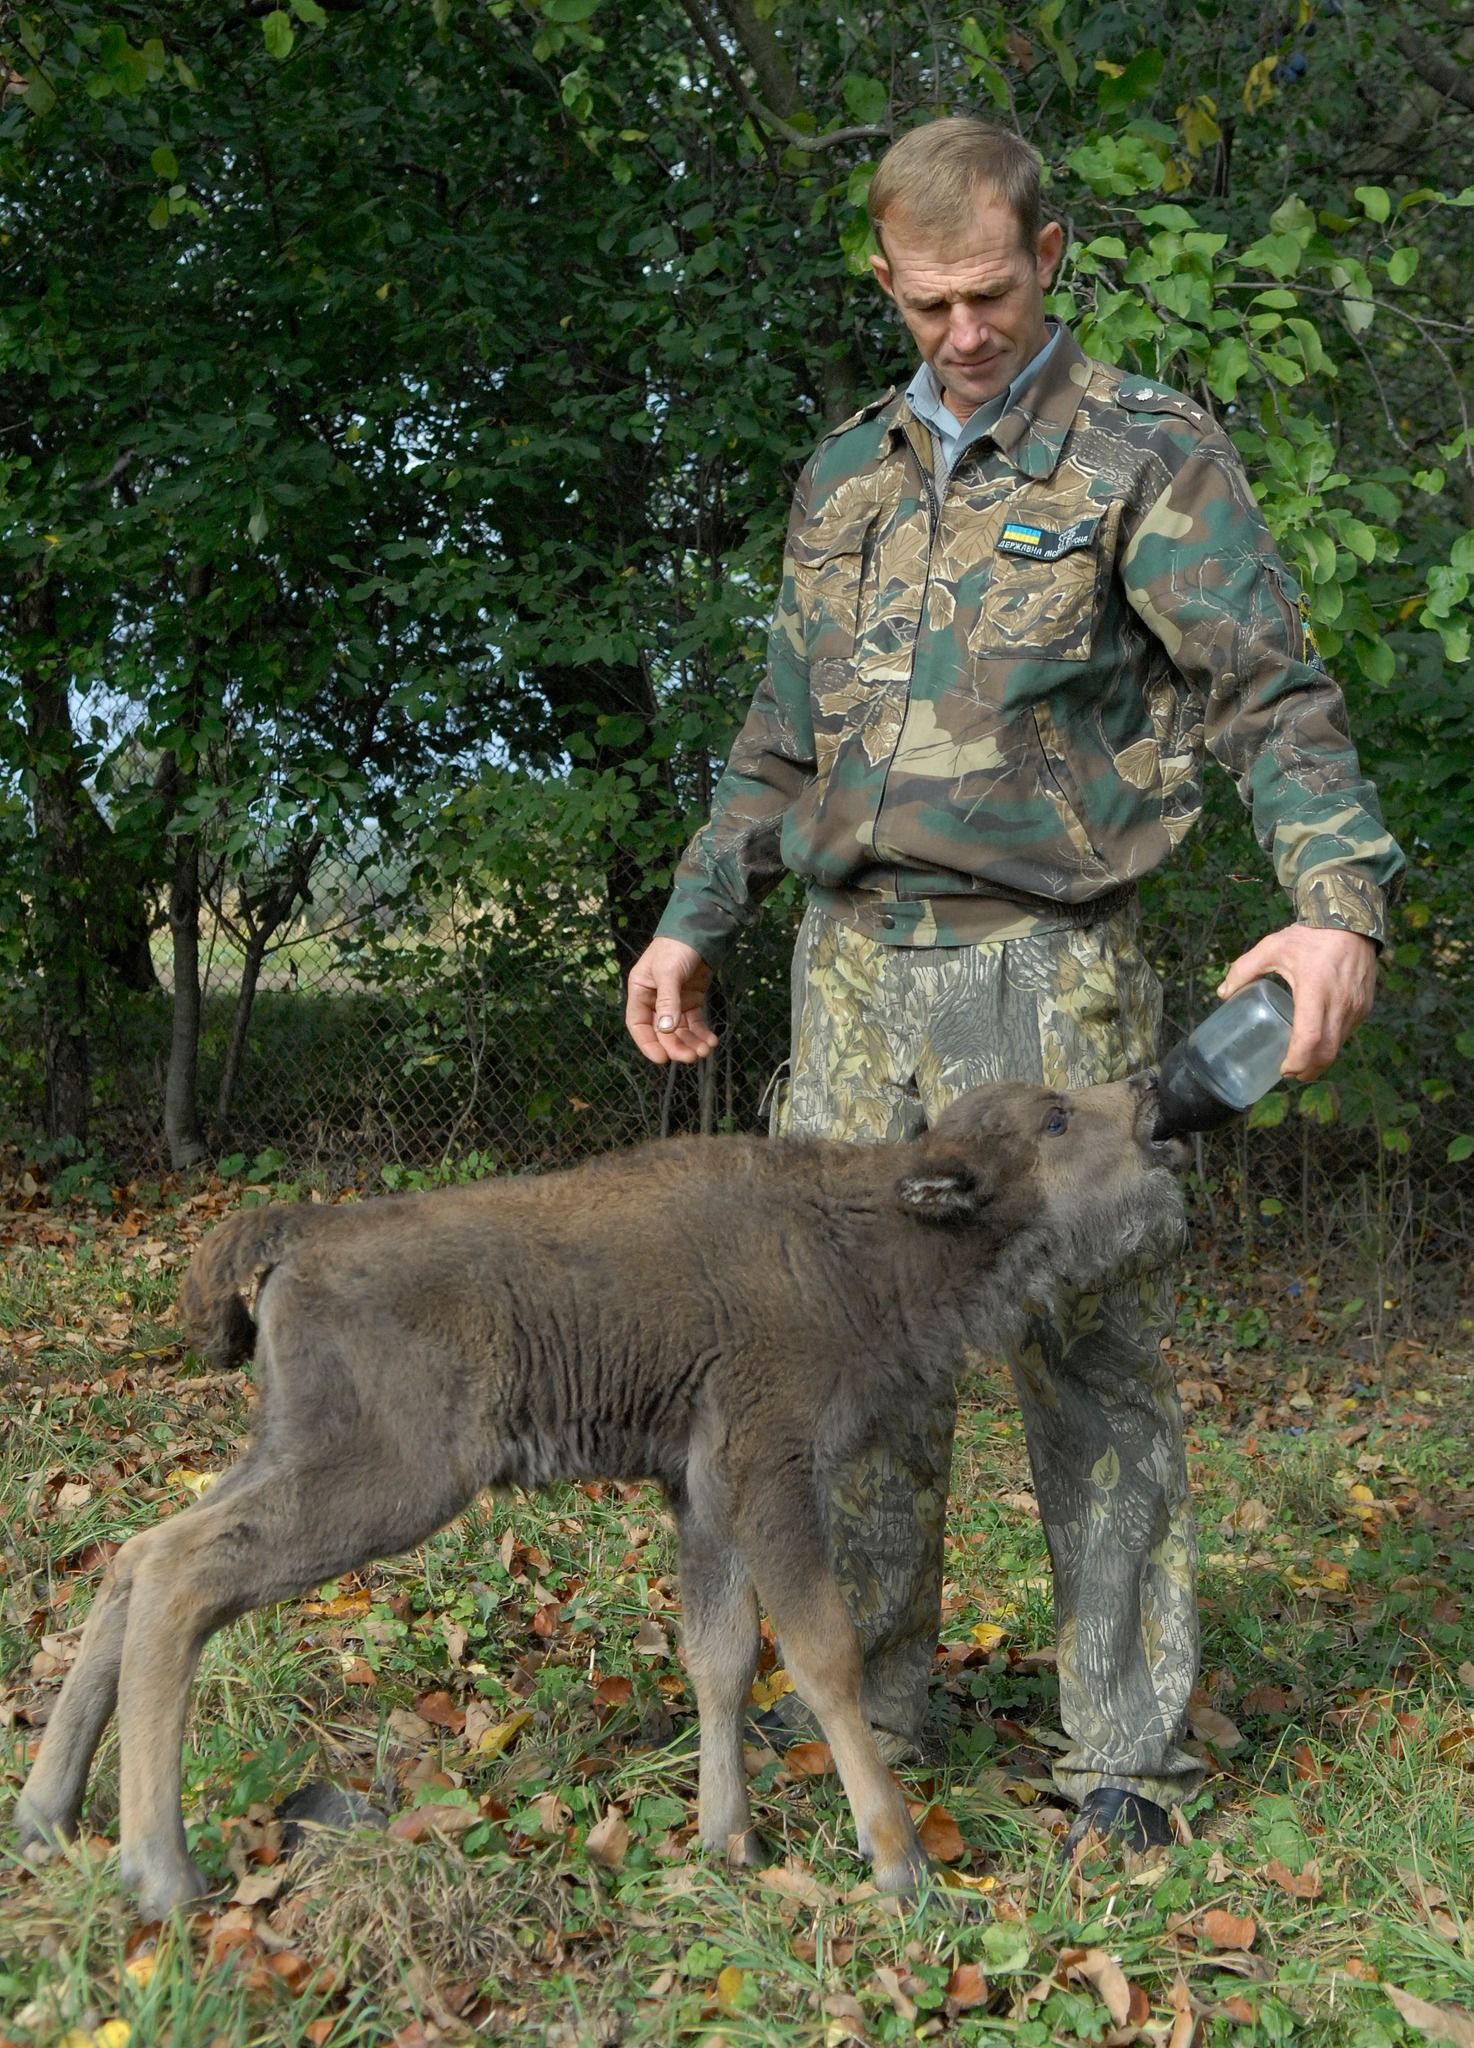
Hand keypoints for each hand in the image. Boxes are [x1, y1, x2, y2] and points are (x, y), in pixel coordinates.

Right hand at [625, 937, 718, 1065]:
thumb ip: (668, 1001)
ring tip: (705, 1050)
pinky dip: (702, 1033)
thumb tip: (666, 1030)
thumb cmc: (676, 947)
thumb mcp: (668, 972)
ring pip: (680, 1030)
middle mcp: (655, 999)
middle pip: (663, 1032)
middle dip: (676, 1046)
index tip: (662, 1059)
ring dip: (691, 1042)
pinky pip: (695, 1022)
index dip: (648, 1043)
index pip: (639, 1024)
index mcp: (640, 991)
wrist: (700, 929)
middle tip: (692, 1057)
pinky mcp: (692, 999)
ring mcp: (675, 1001)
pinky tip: (711, 1040)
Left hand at [1218, 925, 1377, 1080]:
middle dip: (1308, 1070)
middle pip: (1327, 1052)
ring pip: (1339, 1045)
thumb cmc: (1309, 936)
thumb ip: (1243, 970)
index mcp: (1315, 990)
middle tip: (1289, 1074)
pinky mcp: (1365, 1005)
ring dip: (1321, 1059)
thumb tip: (1222, 994)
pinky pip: (1348, 1033)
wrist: (1352, 921)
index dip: (1297, 1061)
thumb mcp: (1272, 948)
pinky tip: (1318, 1042)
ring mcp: (1356, 1006)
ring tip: (1301, 1061)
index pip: (1310, 1038)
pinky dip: (1333, 1043)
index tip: (1283, 1070)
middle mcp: (1340, 1003)